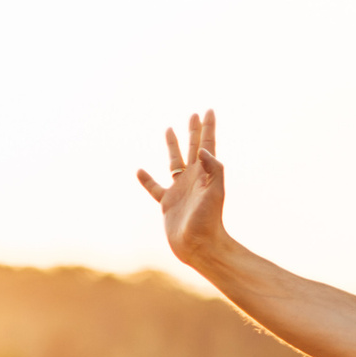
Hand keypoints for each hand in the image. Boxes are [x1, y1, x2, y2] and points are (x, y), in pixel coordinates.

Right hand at [135, 110, 227, 265]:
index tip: (208, 110)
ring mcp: (180, 190)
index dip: (208, 127)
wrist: (199, 246)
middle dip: (193, 131)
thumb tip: (203, 150)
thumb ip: (214, 168)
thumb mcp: (215, 192)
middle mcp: (194, 179)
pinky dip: (146, 180)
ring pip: (174, 162)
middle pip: (193, 148)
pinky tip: (140, 171)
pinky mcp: (168, 203)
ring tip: (169, 130)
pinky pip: (155, 188)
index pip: (207, 144)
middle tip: (193, 115)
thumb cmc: (209, 221)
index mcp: (205, 174)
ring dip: (173, 146)